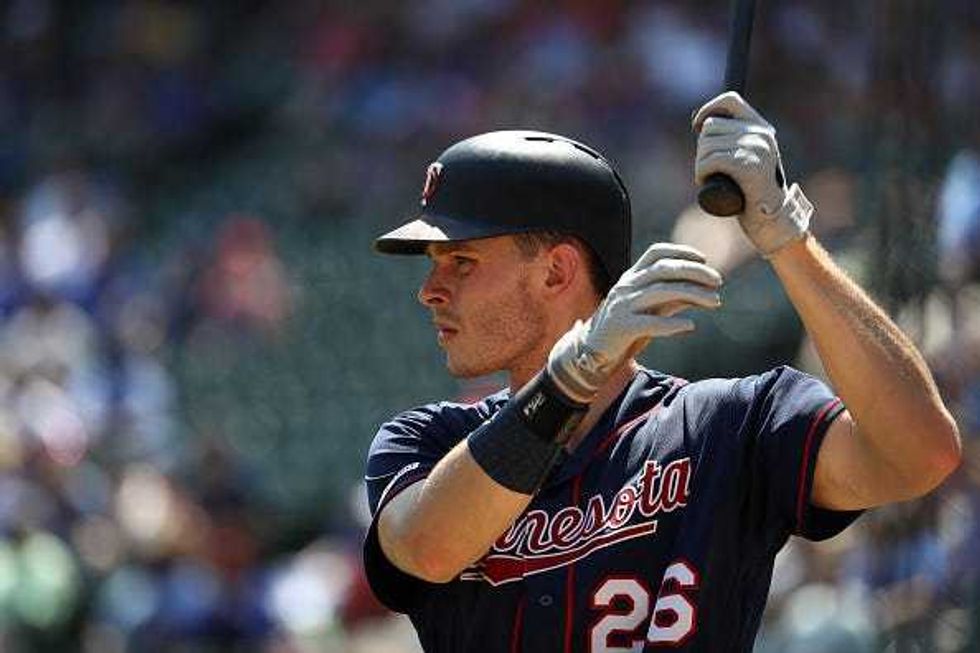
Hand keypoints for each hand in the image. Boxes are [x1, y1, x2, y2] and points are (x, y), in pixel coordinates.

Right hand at [547, 243, 721, 402]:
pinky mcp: (621, 327)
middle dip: (694, 271)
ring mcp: (622, 305)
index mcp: (631, 277)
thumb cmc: (627, 329)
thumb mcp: (650, 309)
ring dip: (692, 294)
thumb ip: (673, 299)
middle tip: (718, 281)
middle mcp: (626, 286)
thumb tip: (703, 293)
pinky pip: (649, 323)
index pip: (656, 253)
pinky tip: (690, 326)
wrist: (593, 353)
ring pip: (660, 292)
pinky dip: (672, 323)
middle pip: (663, 269)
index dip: (681, 251)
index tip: (704, 259)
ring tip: (716, 302)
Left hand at [693, 92, 812, 255]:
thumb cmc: (752, 193)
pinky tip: (705, 182)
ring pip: (706, 145)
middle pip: (710, 127)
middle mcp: (760, 134)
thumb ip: (735, 141)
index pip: (730, 100)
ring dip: (700, 165)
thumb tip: (702, 125)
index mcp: (761, 128)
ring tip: (708, 178)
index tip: (697, 127)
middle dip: (702, 149)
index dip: (708, 109)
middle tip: (708, 169)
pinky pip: (709, 161)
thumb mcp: (748, 159)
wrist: (772, 219)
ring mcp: (755, 149)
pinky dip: (701, 173)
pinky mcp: (747, 166)